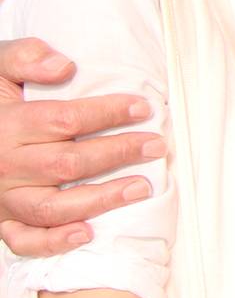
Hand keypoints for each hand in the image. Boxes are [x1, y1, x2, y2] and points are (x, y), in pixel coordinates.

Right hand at [0, 37, 161, 256]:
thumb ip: (24, 56)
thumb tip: (64, 67)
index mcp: (7, 124)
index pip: (64, 120)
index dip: (107, 113)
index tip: (143, 108)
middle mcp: (4, 164)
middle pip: (67, 164)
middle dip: (117, 154)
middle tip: (156, 145)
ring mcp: (2, 197)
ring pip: (52, 207)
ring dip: (101, 200)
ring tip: (142, 188)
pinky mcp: (0, 220)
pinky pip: (24, 240)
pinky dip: (53, 241)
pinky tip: (88, 232)